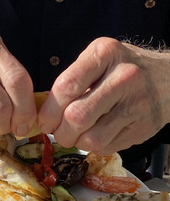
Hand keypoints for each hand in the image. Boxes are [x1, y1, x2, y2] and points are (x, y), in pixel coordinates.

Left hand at [38, 37, 169, 153]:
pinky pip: (109, 146)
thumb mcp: (99, 58)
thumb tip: (44, 107)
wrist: (169, 77)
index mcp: (105, 54)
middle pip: (77, 116)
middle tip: (57, 132)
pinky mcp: (144, 127)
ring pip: (92, 137)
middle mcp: (123, 77)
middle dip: (60, 131)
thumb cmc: (125, 67)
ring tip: (74, 136)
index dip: (49, 109)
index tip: (43, 120)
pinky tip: (95, 134)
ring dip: (76, 142)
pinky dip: (95, 146)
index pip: (67, 86)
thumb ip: (74, 77)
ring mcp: (136, 104)